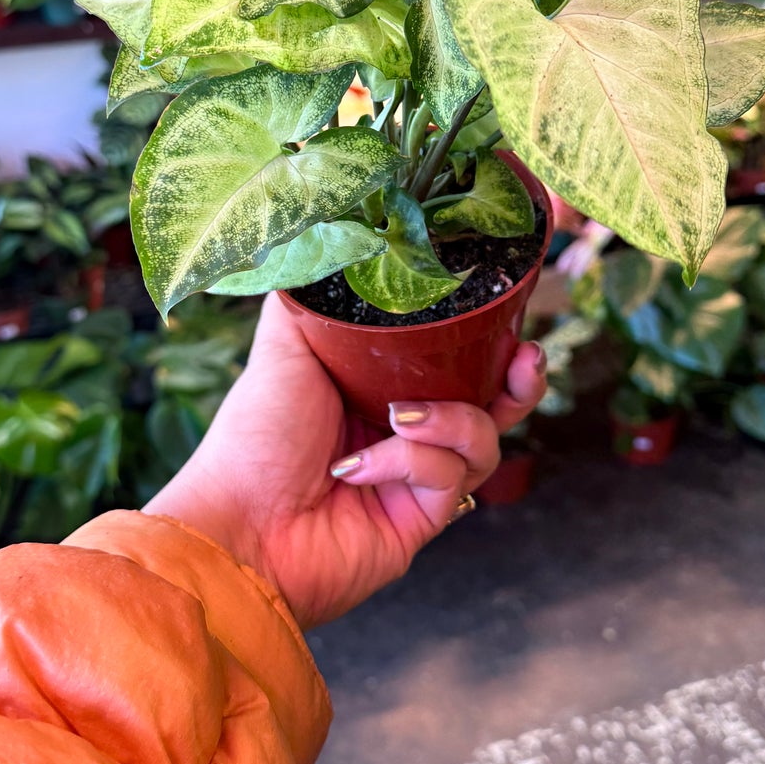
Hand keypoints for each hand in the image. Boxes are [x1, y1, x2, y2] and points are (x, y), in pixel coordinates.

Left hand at [146, 292, 546, 627]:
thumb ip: (315, 295)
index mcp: (376, 387)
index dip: (489, 338)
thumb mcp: (284, 345)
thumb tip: (335, 235)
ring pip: (484, 439)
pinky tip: (363, 467)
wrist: (239, 528)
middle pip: (492, 401)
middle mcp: (404, 432)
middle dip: (518, 380)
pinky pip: (452, 478)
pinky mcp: (423, 520)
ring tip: (399, 417)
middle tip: (525, 359)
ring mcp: (416, 479)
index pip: (453, 357)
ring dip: (452, 420)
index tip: (513, 312)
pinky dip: (413, 462)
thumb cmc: (253, 439)